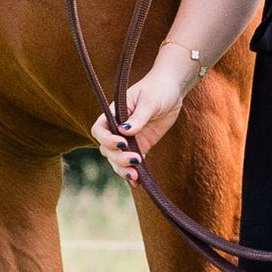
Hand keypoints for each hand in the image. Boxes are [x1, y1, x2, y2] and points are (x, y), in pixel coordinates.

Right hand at [92, 49, 193, 181]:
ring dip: (123, 169)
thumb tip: (125, 132)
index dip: (106, 140)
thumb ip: (138, 117)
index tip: (122, 143)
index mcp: (114, 112)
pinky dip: (134, 173)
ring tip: (136, 177)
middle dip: (118, 158)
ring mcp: (129, 139)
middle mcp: (118, 128)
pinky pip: (133, 162)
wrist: (172, 89)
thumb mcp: (149, 101)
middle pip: (107, 149)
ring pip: (117, 159)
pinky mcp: (141, 145)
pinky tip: (138, 183)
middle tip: (135, 159)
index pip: (99, 130)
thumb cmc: (158, 88)